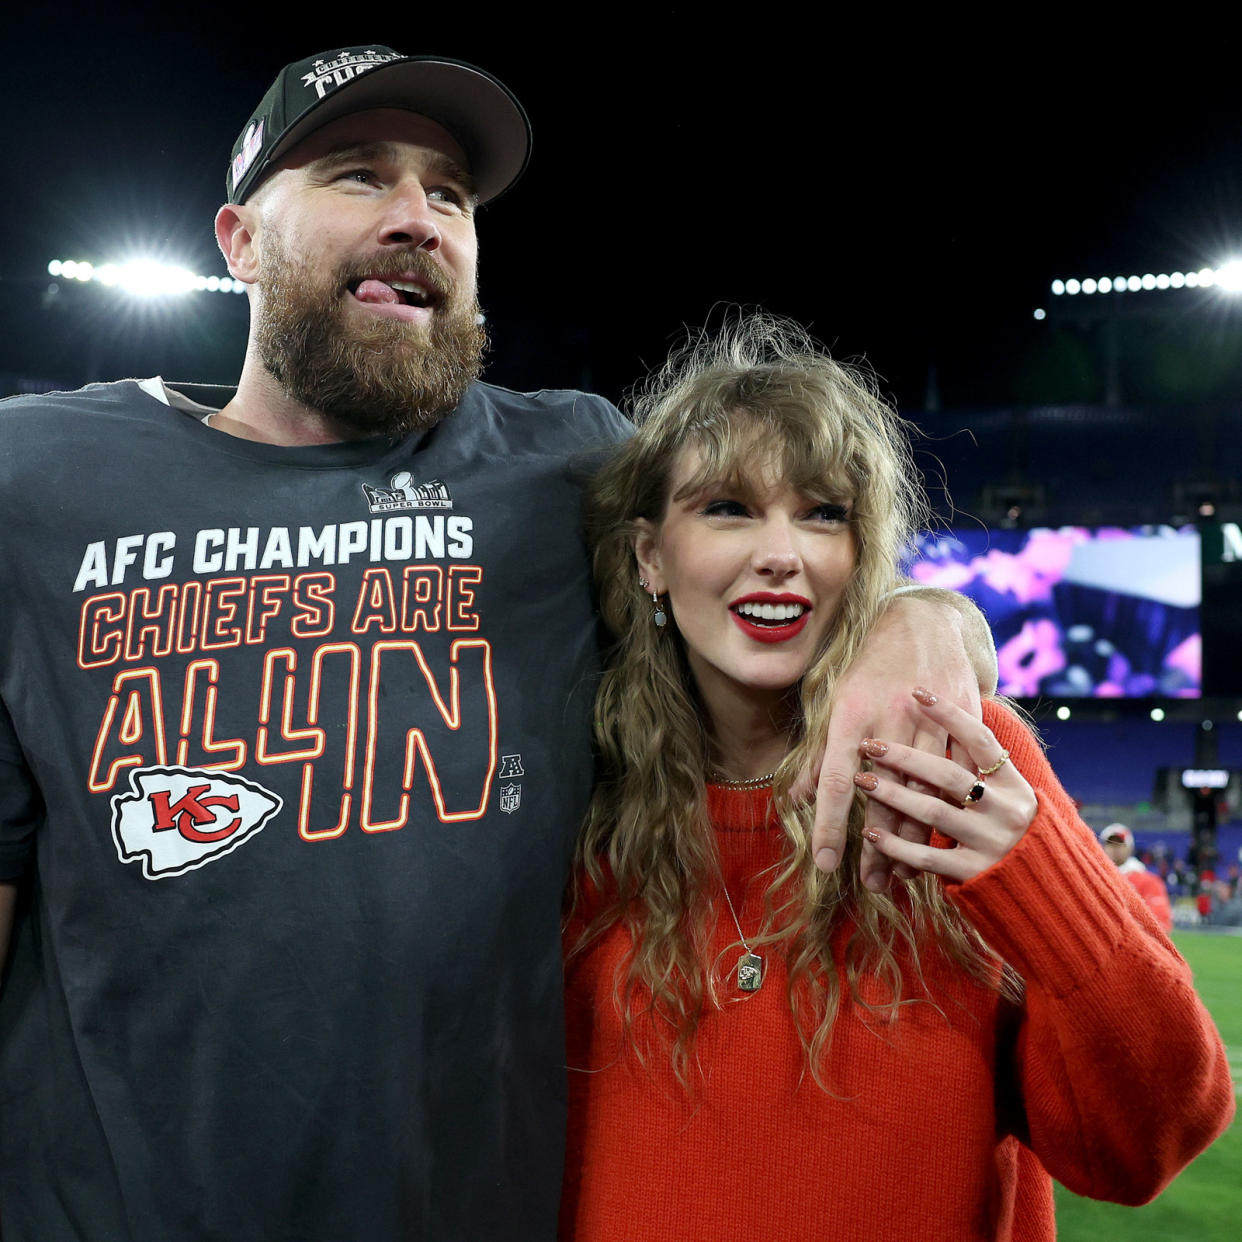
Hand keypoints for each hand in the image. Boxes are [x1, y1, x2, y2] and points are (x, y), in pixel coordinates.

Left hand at [807, 594, 984, 889]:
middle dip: (876, 847)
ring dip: (912, 838)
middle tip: (868, 886)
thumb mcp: (834, 702)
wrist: (922, 622)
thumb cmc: (868, 665)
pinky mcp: (961, 721)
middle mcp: (889, 720)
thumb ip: (818, 753)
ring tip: (899, 876)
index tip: (826, 865)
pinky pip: (955, 776)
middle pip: (884, 797)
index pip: (836, 781)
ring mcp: (928, 722)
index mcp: (850, 715)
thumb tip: (795, 799)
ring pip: (924, 793)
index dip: (830, 826)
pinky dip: (946, 809)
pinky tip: (937, 841)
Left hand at [851, 689, 1036, 883]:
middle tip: (870, 745)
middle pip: (948, 775)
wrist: (1046, 890)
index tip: (917, 691)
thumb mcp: (1007, 797)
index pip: (980, 739)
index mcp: (1013, 784)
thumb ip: (978, 771)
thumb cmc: (1011, 833)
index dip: (950, 714)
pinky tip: (871, 833)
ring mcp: (991, 842)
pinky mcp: (975, 873)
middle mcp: (1006, 810)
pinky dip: (896, 845)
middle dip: (904, 758)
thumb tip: (939, 730)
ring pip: (933, 813)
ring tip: (861, 782)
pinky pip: (927, 857)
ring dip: (892, 796)